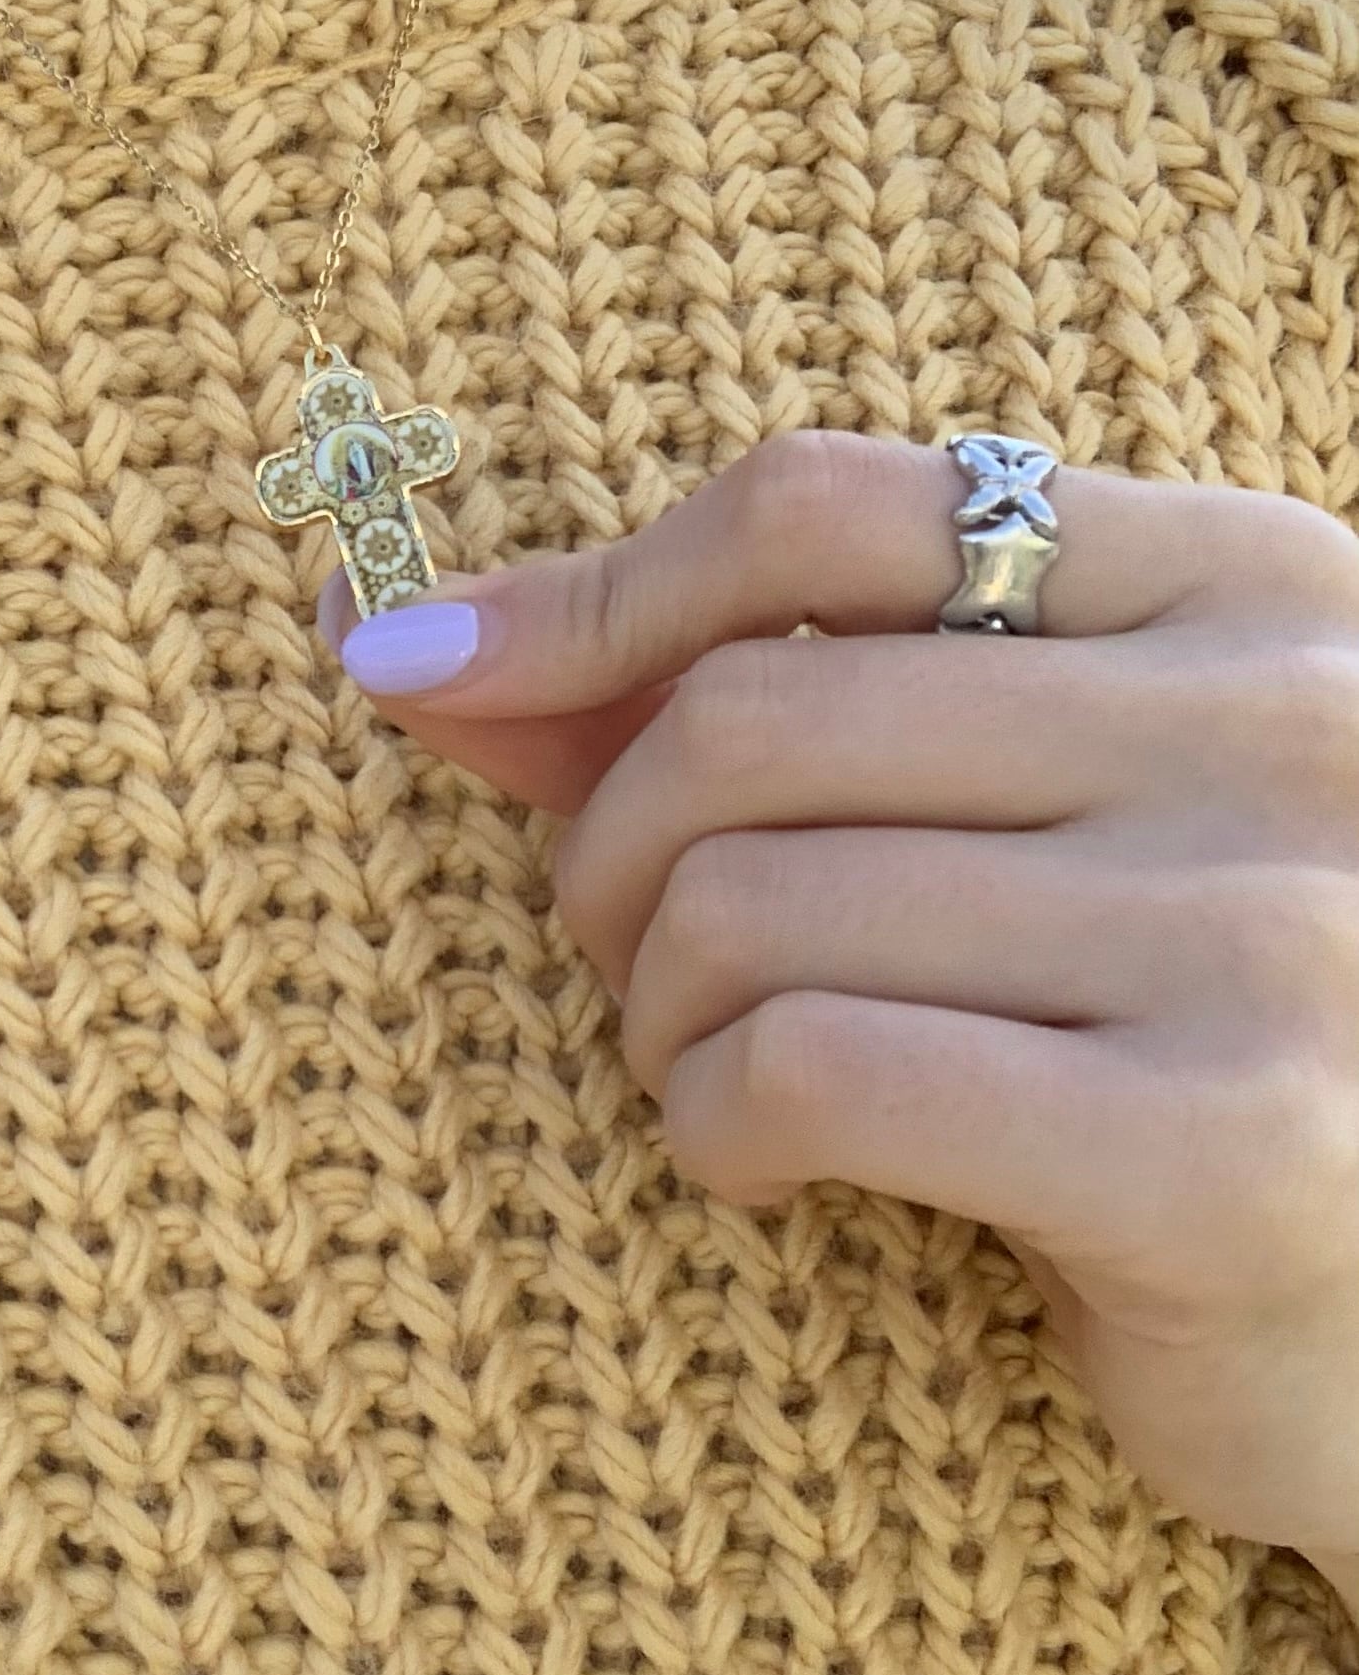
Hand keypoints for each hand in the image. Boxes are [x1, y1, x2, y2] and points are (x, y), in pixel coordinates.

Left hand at [317, 429, 1358, 1594]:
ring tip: (708, 1069)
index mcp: (1236, 584)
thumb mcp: (1000, 814)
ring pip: (753, 900)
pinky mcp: (1228, 1149)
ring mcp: (1268, 928)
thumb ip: (726, 704)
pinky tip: (756, 1164)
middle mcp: (1279, 722)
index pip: (823, 510)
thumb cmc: (1151, 1027)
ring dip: (655, 1011)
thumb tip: (402, 634)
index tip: (423, 666)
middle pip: (749, 717)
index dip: (586, 595)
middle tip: (628, 955)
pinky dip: (715, 1122)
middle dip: (608, 855)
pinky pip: (817, 1068)